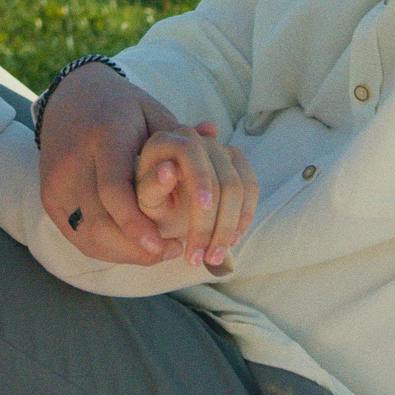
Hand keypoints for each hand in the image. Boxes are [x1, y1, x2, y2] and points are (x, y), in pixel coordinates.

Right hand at [38, 62, 194, 263]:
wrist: (70, 99)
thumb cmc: (121, 107)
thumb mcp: (152, 112)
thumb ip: (180, 133)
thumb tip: (216, 133)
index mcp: (102, 136)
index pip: (114, 190)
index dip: (136, 224)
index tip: (164, 245)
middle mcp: (72, 161)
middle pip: (99, 221)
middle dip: (135, 248)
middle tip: (172, 251)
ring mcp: (55, 182)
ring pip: (86, 234)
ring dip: (123, 252)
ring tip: (156, 252)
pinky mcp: (48, 197)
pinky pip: (76, 235)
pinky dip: (106, 248)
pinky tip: (132, 247)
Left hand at [133, 120, 258, 270]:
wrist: (165, 201)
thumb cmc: (150, 201)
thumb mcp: (144, 199)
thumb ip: (151, 187)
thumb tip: (169, 169)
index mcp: (167, 140)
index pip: (191, 153)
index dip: (200, 181)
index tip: (203, 209)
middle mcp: (196, 138)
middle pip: (220, 177)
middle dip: (213, 222)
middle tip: (198, 257)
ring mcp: (220, 148)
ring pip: (239, 186)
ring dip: (229, 226)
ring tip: (213, 256)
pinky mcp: (237, 162)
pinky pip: (251, 188)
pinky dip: (243, 217)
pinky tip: (231, 241)